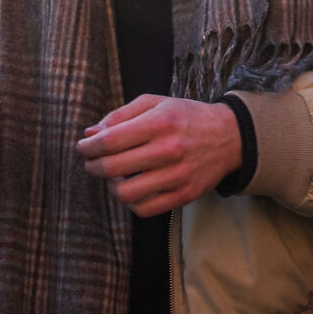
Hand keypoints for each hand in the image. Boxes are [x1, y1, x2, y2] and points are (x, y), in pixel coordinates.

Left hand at [75, 96, 241, 217]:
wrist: (229, 136)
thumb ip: (121, 115)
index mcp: (160, 123)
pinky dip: (131, 201)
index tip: (83, 147)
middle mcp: (169, 150)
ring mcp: (177, 176)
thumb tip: (89, 133)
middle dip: (92, 166)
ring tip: (115, 176)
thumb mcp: (156, 104)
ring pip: (125, 193)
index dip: (88, 147)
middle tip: (92, 162)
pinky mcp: (184, 195)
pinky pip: (144, 209)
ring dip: (111, 186)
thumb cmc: (186, 117)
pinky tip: (132, 188)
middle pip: (112, 168)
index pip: (109, 141)